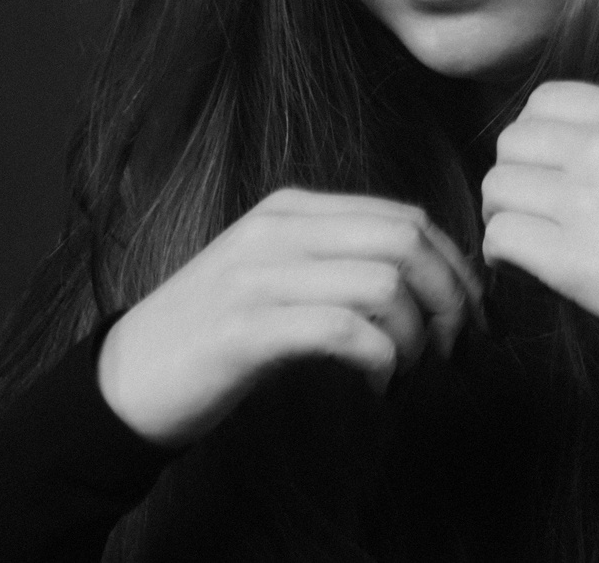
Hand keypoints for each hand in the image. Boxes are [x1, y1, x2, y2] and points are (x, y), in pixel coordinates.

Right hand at [97, 188, 479, 447]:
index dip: (456, 267)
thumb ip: (344, 264)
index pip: (406, 218)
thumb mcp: (284, 279)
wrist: (126, 379)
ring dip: (417, 338)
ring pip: (383, 284)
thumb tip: (436, 284)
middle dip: (451, 300)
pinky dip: (382, 361)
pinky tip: (379, 387)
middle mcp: (279, 230)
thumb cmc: (219, 335)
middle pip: (406, 242)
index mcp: (294, 210)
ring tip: (409, 374)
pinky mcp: (244, 328)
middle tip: (455, 351)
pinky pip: (343, 329)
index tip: (472, 318)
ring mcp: (258, 275)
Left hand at [480, 81, 598, 354]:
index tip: (545, 167)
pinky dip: (502, 254)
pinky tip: (521, 268)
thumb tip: (577, 164)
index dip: (535, 136)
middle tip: (531, 209)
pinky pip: (501, 236)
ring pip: (497, 188)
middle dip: (515, 176)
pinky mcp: (568, 257)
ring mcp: (581, 201)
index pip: (545, 101)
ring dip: (504, 214)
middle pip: (512, 143)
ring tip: (525, 241)